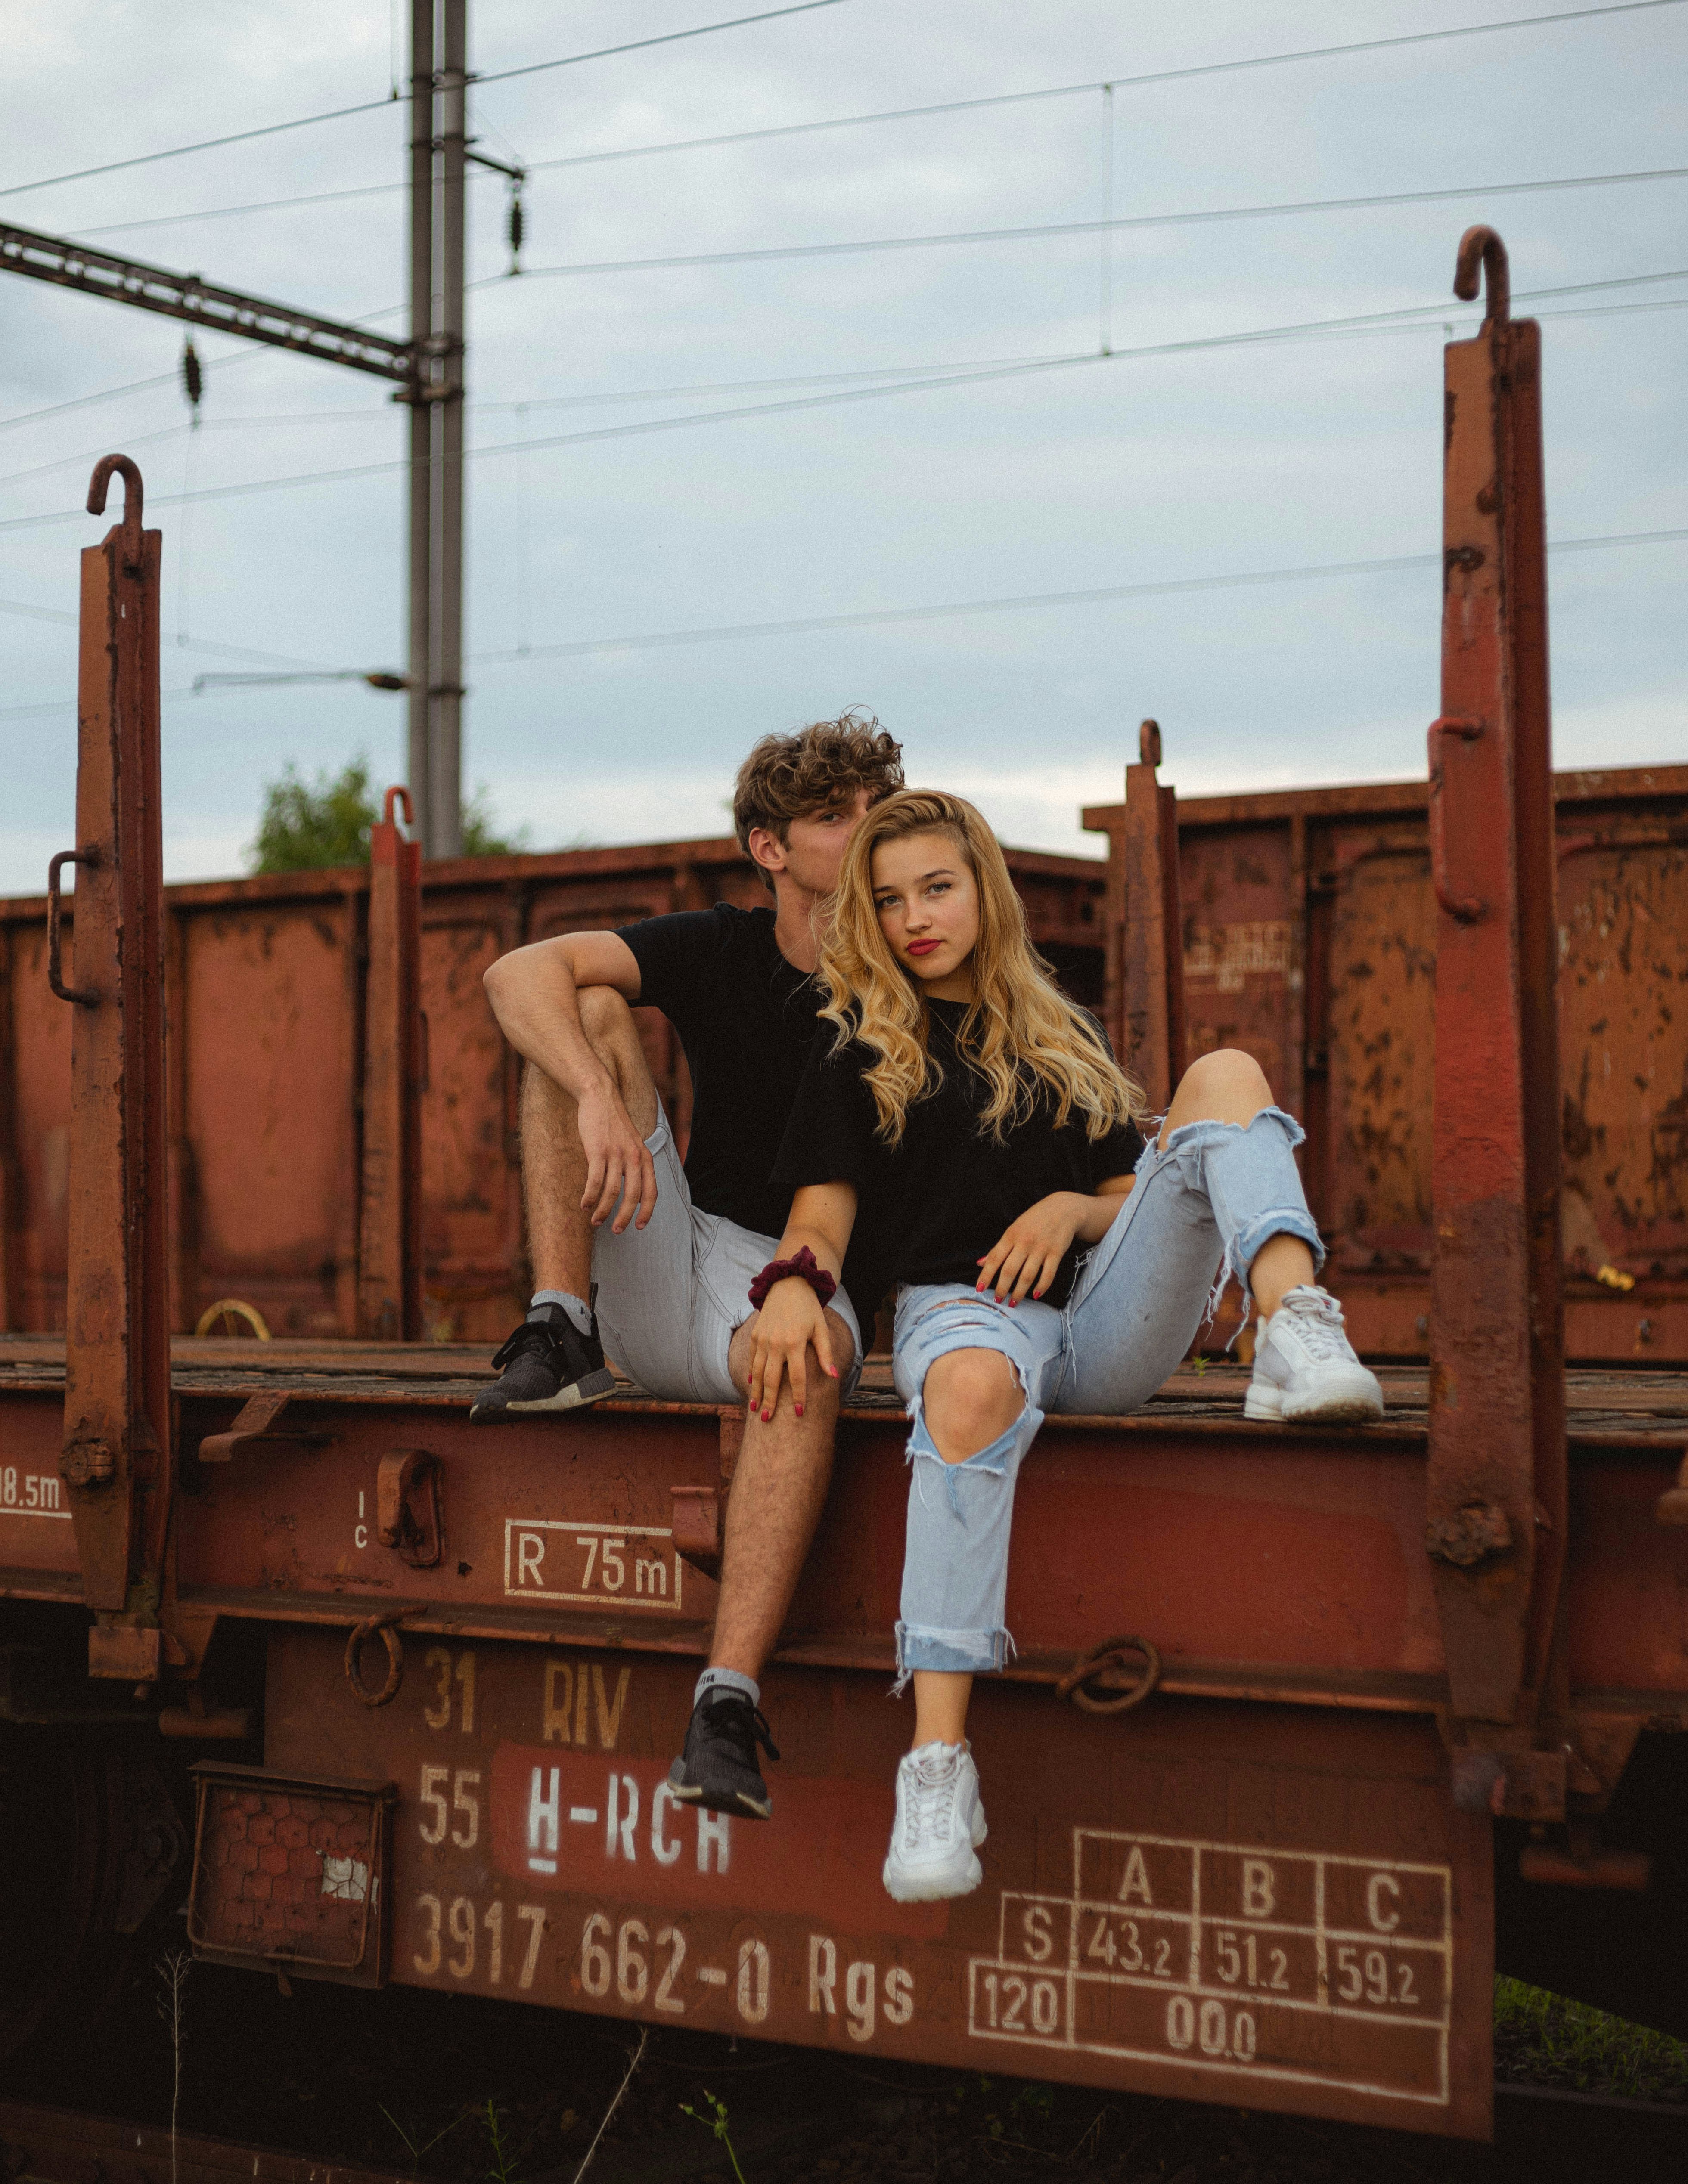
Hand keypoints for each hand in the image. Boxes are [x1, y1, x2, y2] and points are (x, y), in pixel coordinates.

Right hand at [577, 1080, 656, 1232]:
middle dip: (624, 1218)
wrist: (600, 1097)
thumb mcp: (632, 1143)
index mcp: (645, 1157)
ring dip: (603, 1211)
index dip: (647, 1212)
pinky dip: (589, 1196)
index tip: (639, 1227)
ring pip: (612, 1192)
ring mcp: (616, 1154)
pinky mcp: (598, 1151)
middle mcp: (634, 1157)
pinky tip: (584, 1204)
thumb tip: (626, 1189)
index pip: (651, 1192)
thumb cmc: (613, 1123)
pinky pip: (595, 1181)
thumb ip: (633, 1164)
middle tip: (616, 1231)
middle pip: (632, 1197)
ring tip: (595, 1221)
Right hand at [746, 1277, 838, 1420]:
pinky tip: (751, 1384)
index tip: (798, 1414)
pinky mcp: (755, 1334)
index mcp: (795, 1343)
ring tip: (754, 1409)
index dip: (798, 1397)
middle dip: (769, 1402)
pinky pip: (752, 1358)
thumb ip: (825, 1354)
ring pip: (758, 1372)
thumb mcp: (821, 1329)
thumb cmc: (809, 1309)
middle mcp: (776, 1343)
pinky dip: (751, 1372)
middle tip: (766, 1420)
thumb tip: (833, 1376)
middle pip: (772, 1380)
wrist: (788, 1285)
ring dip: (756, 1391)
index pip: (797, 1378)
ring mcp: (763, 1339)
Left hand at [976, 1192, 1082, 1303]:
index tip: (979, 1290)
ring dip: (1019, 1293)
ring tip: (1013, 1303)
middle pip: (1009, 1270)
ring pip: (1027, 1276)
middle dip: (1002, 1289)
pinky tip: (1035, 1295)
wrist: (1063, 1208)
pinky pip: (1048, 1274)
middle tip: (997, 1301)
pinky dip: (1041, 1287)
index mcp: (1011, 1235)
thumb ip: (997, 1248)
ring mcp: (1041, 1248)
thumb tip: (979, 1264)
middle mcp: (1024, 1242)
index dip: (986, 1276)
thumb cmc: (1034, 1220)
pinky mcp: (1056, 1252)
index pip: (994, 1259)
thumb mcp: (1013, 1229)